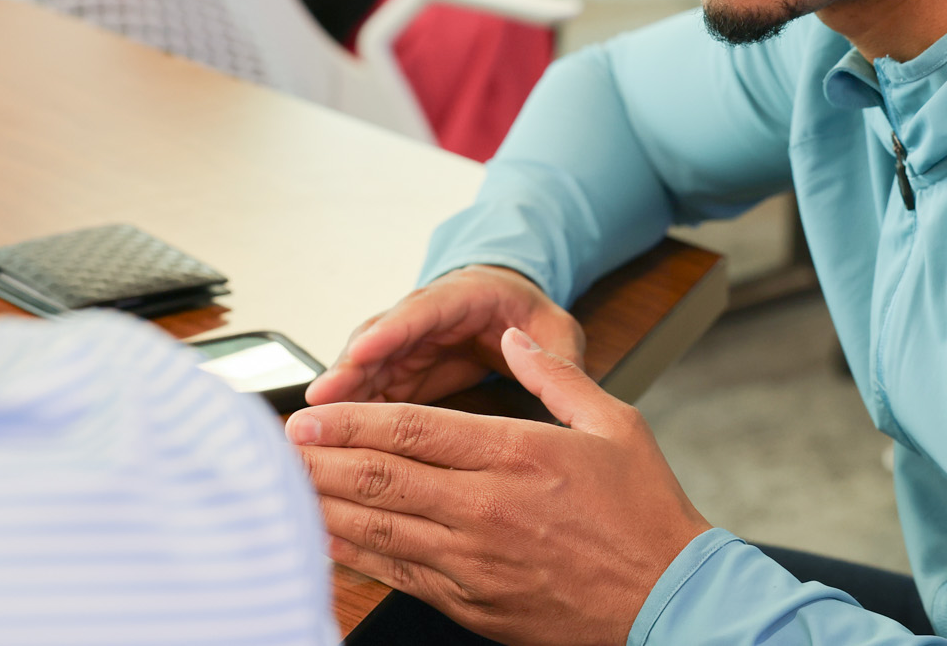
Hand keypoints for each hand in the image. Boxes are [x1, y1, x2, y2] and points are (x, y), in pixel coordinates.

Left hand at [291, 328, 711, 645]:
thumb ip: (557, 376)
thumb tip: (515, 341)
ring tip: (282, 488)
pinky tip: (325, 541)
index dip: (351, 421)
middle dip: (321, 459)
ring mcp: (474, 561)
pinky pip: (398, 574)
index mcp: (518, 454)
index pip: (413, 430)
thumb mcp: (616, 424)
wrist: (669, 604)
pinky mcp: (472, 602)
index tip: (310, 412)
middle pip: (381, 477)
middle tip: (277, 446)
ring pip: (379, 528)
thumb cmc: (647, 516)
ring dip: (325, 505)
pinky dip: (354, 556)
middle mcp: (486, 507)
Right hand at [306, 264, 586, 406]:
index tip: (364, 351)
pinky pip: (369, 392)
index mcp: (462, 296)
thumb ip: (556, 352)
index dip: (392, 331)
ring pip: (364, 368)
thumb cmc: (528, 311)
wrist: (509, 301)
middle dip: (348, 370)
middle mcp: (421, 317)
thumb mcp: (553, 326)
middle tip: (320, 402)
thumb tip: (562, 378)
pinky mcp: (397, 371)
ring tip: (314, 431)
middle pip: (377, 341)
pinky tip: (333, 446)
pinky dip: (350, 417)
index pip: (422, 311)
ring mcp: (404, 344)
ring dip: (340, 398)